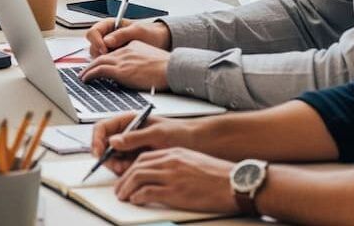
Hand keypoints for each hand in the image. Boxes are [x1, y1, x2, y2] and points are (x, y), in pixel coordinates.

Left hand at [80, 41, 170, 91]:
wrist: (171, 68)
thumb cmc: (166, 67)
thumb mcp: (150, 57)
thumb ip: (140, 59)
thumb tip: (136, 70)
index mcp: (132, 46)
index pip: (113, 52)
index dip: (104, 60)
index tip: (100, 65)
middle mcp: (124, 51)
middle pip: (103, 56)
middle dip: (92, 64)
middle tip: (86, 71)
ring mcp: (122, 60)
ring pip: (98, 62)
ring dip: (88, 69)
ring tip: (83, 76)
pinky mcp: (121, 70)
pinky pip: (100, 70)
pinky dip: (90, 74)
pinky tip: (86, 79)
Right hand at [86, 18, 170, 57]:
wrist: (159, 42)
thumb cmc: (149, 33)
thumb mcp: (137, 31)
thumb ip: (121, 34)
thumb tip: (107, 41)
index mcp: (109, 25)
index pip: (94, 32)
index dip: (96, 41)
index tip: (105, 49)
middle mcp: (107, 36)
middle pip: (92, 45)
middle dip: (98, 53)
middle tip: (109, 58)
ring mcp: (109, 47)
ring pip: (97, 55)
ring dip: (102, 60)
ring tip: (116, 62)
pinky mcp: (114, 57)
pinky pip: (105, 62)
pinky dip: (108, 65)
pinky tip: (118, 66)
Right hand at [91, 114, 191, 175]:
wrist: (198, 144)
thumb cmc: (181, 133)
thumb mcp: (157, 134)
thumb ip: (134, 137)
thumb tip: (114, 141)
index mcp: (129, 121)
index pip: (103, 128)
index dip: (97, 140)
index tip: (98, 153)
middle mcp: (128, 133)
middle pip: (105, 146)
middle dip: (109, 158)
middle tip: (119, 167)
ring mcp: (132, 147)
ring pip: (113, 158)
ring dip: (117, 166)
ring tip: (130, 168)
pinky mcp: (137, 159)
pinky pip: (124, 166)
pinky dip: (126, 171)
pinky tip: (137, 170)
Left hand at [113, 147, 236, 213]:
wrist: (234, 183)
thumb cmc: (218, 175)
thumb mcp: (193, 162)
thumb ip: (176, 164)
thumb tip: (163, 174)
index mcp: (174, 153)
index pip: (144, 157)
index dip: (131, 167)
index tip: (126, 176)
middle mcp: (170, 162)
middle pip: (138, 167)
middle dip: (125, 178)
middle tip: (120, 188)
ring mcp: (172, 176)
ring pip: (138, 178)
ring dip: (126, 188)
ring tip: (122, 196)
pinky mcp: (175, 192)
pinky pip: (148, 192)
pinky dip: (138, 196)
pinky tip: (135, 200)